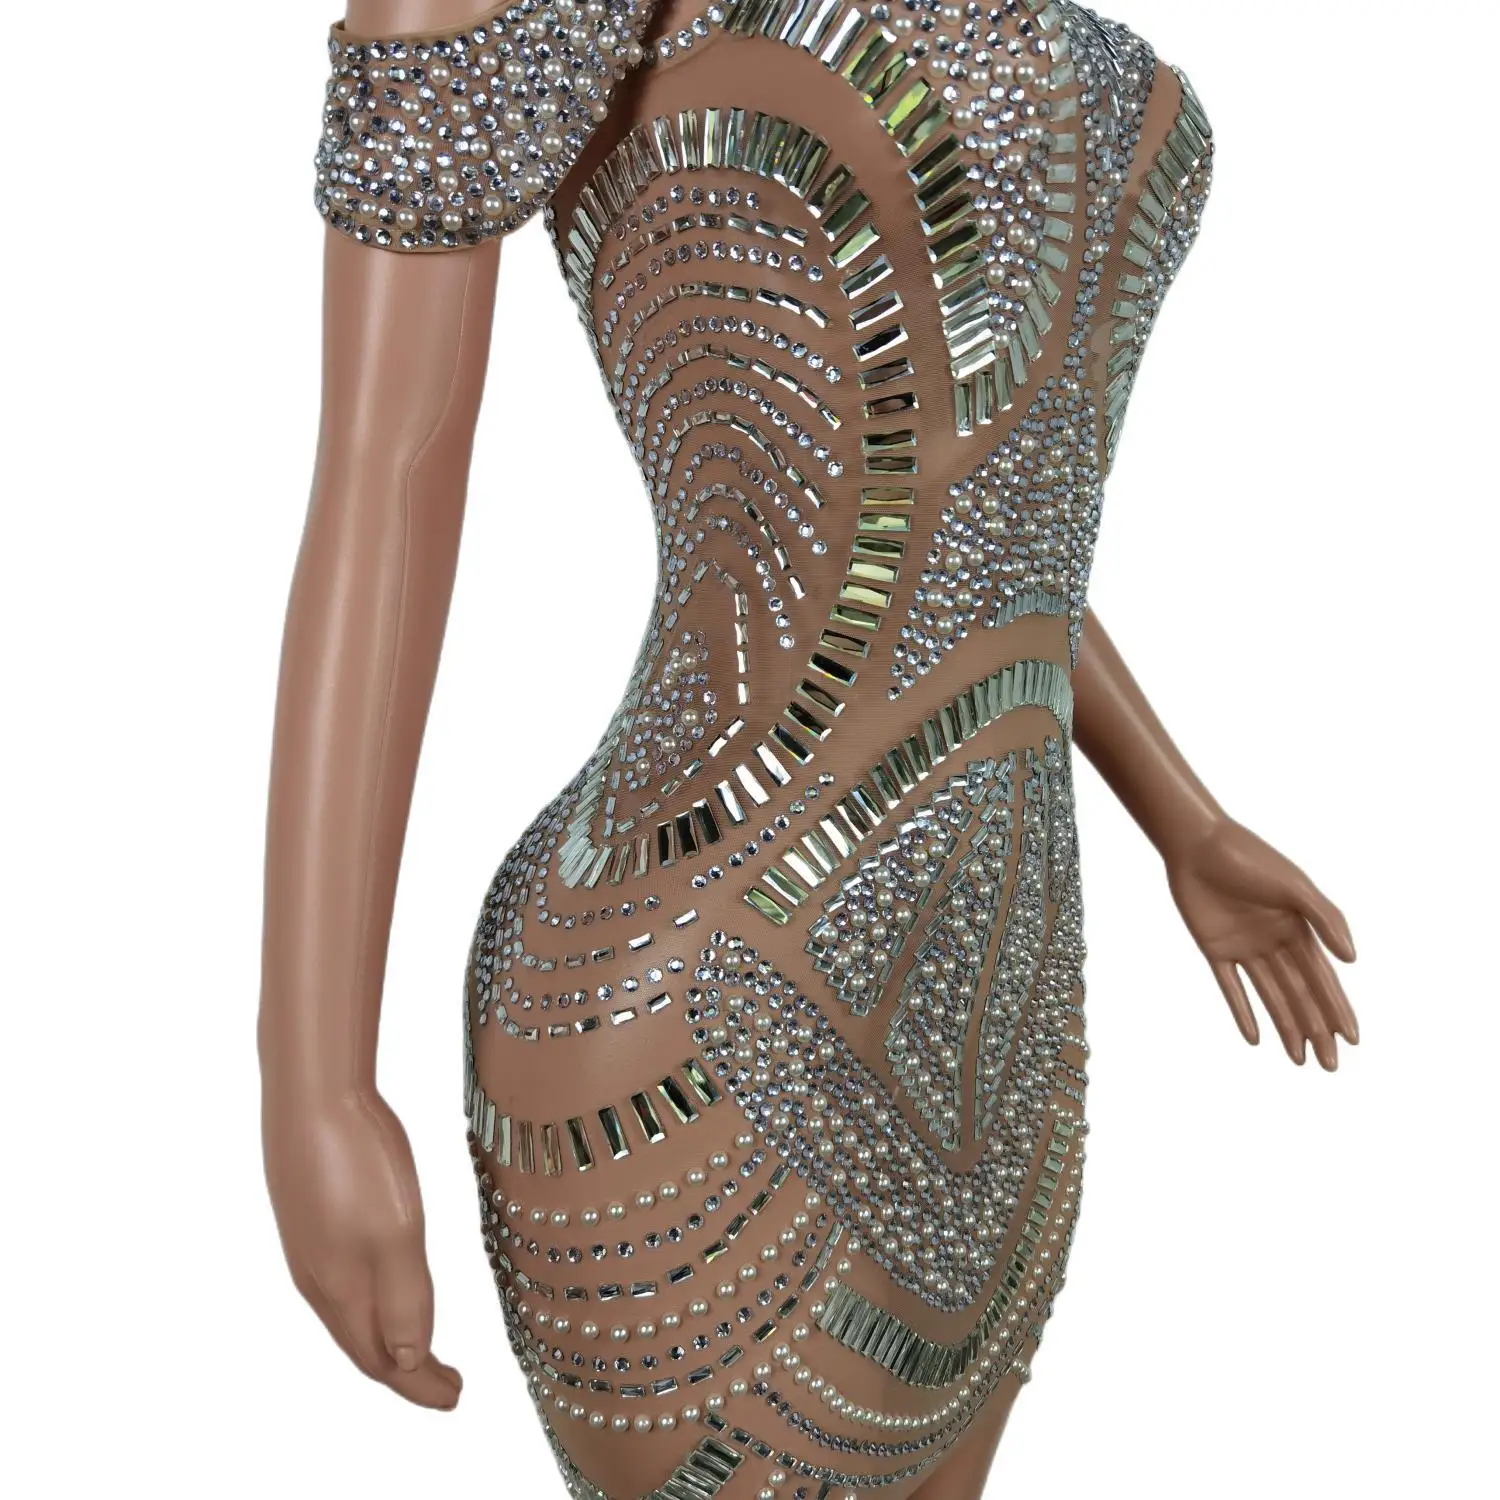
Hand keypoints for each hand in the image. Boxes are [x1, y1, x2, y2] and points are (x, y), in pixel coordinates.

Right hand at [262, 1088, 461, 1408]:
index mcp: (342, 1287)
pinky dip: (368, 1305)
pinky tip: (381, 1289)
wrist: (311, 1090)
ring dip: (385, 1338)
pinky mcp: (310, 1215)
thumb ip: (403, 1299)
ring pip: (349, 1313)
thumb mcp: (395, 1231)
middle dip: (406, 1370)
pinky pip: (340, 1282)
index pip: (382, 1359)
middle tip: (447, 1383)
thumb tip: (407, 1361)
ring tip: (417, 1349)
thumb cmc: (357, 1158)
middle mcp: (319, 1276)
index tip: (456, 1398)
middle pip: (363, 1343)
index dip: (419, 1384)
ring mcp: (310, 1245)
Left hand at [1165, 817, 1358, 1069]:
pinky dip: (1243, 1012)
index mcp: (1298, 927)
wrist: (1196, 842)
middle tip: (1330, 1066)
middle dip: (1316, 1029)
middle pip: (1299, 994)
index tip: (1352, 1040)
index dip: (1337, 1009)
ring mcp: (1244, 946)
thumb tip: (1353, 960)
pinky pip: (1231, 987)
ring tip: (1301, 1060)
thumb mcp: (1294, 886)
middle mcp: (1274, 940)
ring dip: (1286, 1027)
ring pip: (1270, 995)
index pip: (1322, 978)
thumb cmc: (1249, 857)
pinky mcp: (1214, 948)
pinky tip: (1256, 1039)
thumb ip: (1326, 920)